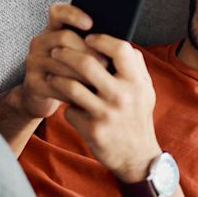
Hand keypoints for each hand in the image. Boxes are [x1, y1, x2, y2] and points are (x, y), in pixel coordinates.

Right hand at [15, 3, 108, 119]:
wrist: (42, 97)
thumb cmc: (70, 73)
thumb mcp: (78, 55)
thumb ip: (91, 45)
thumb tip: (121, 42)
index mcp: (52, 30)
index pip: (58, 12)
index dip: (73, 15)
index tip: (91, 23)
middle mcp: (40, 42)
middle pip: (63, 38)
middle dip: (87, 50)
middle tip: (106, 63)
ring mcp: (34, 62)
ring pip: (60, 63)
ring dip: (82, 73)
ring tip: (99, 81)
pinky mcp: (33, 83)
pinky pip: (55, 84)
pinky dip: (72, 90)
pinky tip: (85, 96)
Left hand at [46, 33, 160, 181]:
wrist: (137, 158)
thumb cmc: (137, 118)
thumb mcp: (145, 91)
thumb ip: (135, 67)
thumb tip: (118, 43)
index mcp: (136, 83)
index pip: (120, 49)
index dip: (102, 39)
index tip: (89, 38)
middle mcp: (122, 96)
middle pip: (88, 63)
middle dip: (67, 53)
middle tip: (56, 50)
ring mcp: (105, 114)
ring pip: (71, 86)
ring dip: (56, 78)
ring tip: (52, 75)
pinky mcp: (92, 129)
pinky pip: (69, 110)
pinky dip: (66, 106)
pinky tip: (66, 105)